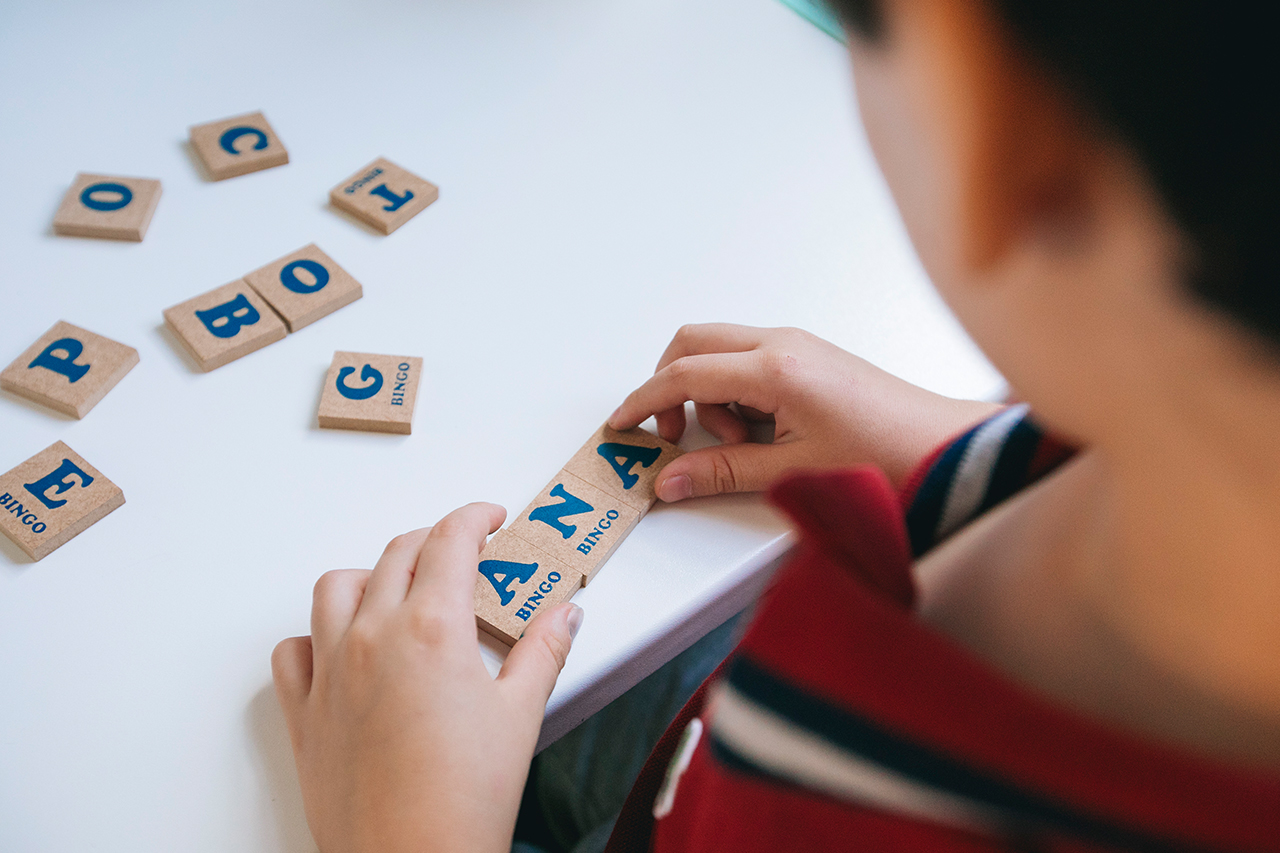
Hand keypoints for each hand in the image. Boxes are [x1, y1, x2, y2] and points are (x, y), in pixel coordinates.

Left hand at [271, 503, 582, 852]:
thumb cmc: (464, 798)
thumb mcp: (521, 715)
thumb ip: (543, 651)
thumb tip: (564, 616)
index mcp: (431, 628)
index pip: (449, 541)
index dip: (473, 518)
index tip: (488, 519)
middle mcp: (373, 637)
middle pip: (397, 554)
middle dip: (433, 540)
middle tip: (461, 552)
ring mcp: (331, 672)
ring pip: (336, 587)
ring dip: (370, 574)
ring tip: (397, 588)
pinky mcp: (305, 713)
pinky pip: (293, 650)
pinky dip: (315, 635)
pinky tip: (341, 645)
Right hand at [609, 324, 1000, 499]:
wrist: (944, 449)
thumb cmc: (885, 456)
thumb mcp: (791, 472)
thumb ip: (721, 472)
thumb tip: (670, 479)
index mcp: (775, 368)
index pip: (685, 373)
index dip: (645, 400)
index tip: (622, 423)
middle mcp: (783, 344)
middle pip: (694, 343)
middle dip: (671, 386)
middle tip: (679, 436)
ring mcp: (798, 346)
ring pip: (721, 352)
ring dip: (711, 394)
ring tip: (744, 444)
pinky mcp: (809, 358)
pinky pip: (750, 362)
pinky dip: (736, 392)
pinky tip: (763, 433)